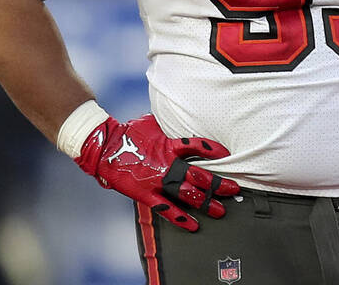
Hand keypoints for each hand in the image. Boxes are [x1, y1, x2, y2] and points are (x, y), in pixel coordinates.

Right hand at [76, 113, 239, 229]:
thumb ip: (169, 125)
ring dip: (206, 203)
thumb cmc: (128, 132)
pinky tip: (193, 225)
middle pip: (199, 175)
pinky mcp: (146, 194)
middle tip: (233, 189)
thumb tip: (182, 113)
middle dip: (218, 183)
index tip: (227, 155)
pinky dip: (180, 218)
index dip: (214, 151)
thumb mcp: (152, 123)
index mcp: (169, 144)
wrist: (105, 147)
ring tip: (221, 210)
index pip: (198, 146)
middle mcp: (167, 164)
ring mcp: (158, 181)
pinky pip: (166, 208)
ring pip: (187, 194)